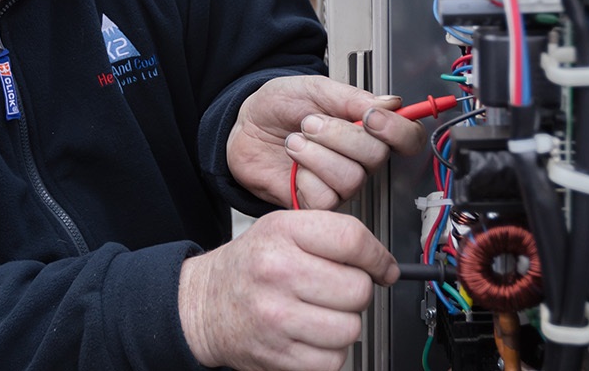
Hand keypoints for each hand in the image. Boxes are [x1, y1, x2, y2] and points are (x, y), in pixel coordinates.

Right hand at [178, 210, 399, 369]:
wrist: (204, 304)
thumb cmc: (249, 267)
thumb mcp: (281, 230)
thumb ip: (332, 236)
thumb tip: (384, 266)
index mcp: (282, 233)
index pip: (353, 240)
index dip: (378, 257)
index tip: (383, 268)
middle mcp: (277, 272)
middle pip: (358, 289)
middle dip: (356, 292)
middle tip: (335, 290)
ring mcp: (277, 317)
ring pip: (351, 328)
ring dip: (344, 324)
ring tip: (320, 313)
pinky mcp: (279, 355)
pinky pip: (334, 359)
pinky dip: (330, 351)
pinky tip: (310, 335)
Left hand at [226, 76, 425, 209]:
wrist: (242, 126)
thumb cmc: (278, 106)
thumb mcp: (313, 88)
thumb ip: (352, 97)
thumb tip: (391, 103)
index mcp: (366, 128)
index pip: (407, 137)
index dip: (398, 131)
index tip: (371, 117)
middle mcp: (359, 158)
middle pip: (377, 157)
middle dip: (341, 136)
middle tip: (312, 122)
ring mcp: (339, 181)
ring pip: (352, 178)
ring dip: (317, 154)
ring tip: (296, 140)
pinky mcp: (316, 201)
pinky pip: (326, 197)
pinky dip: (304, 174)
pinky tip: (293, 163)